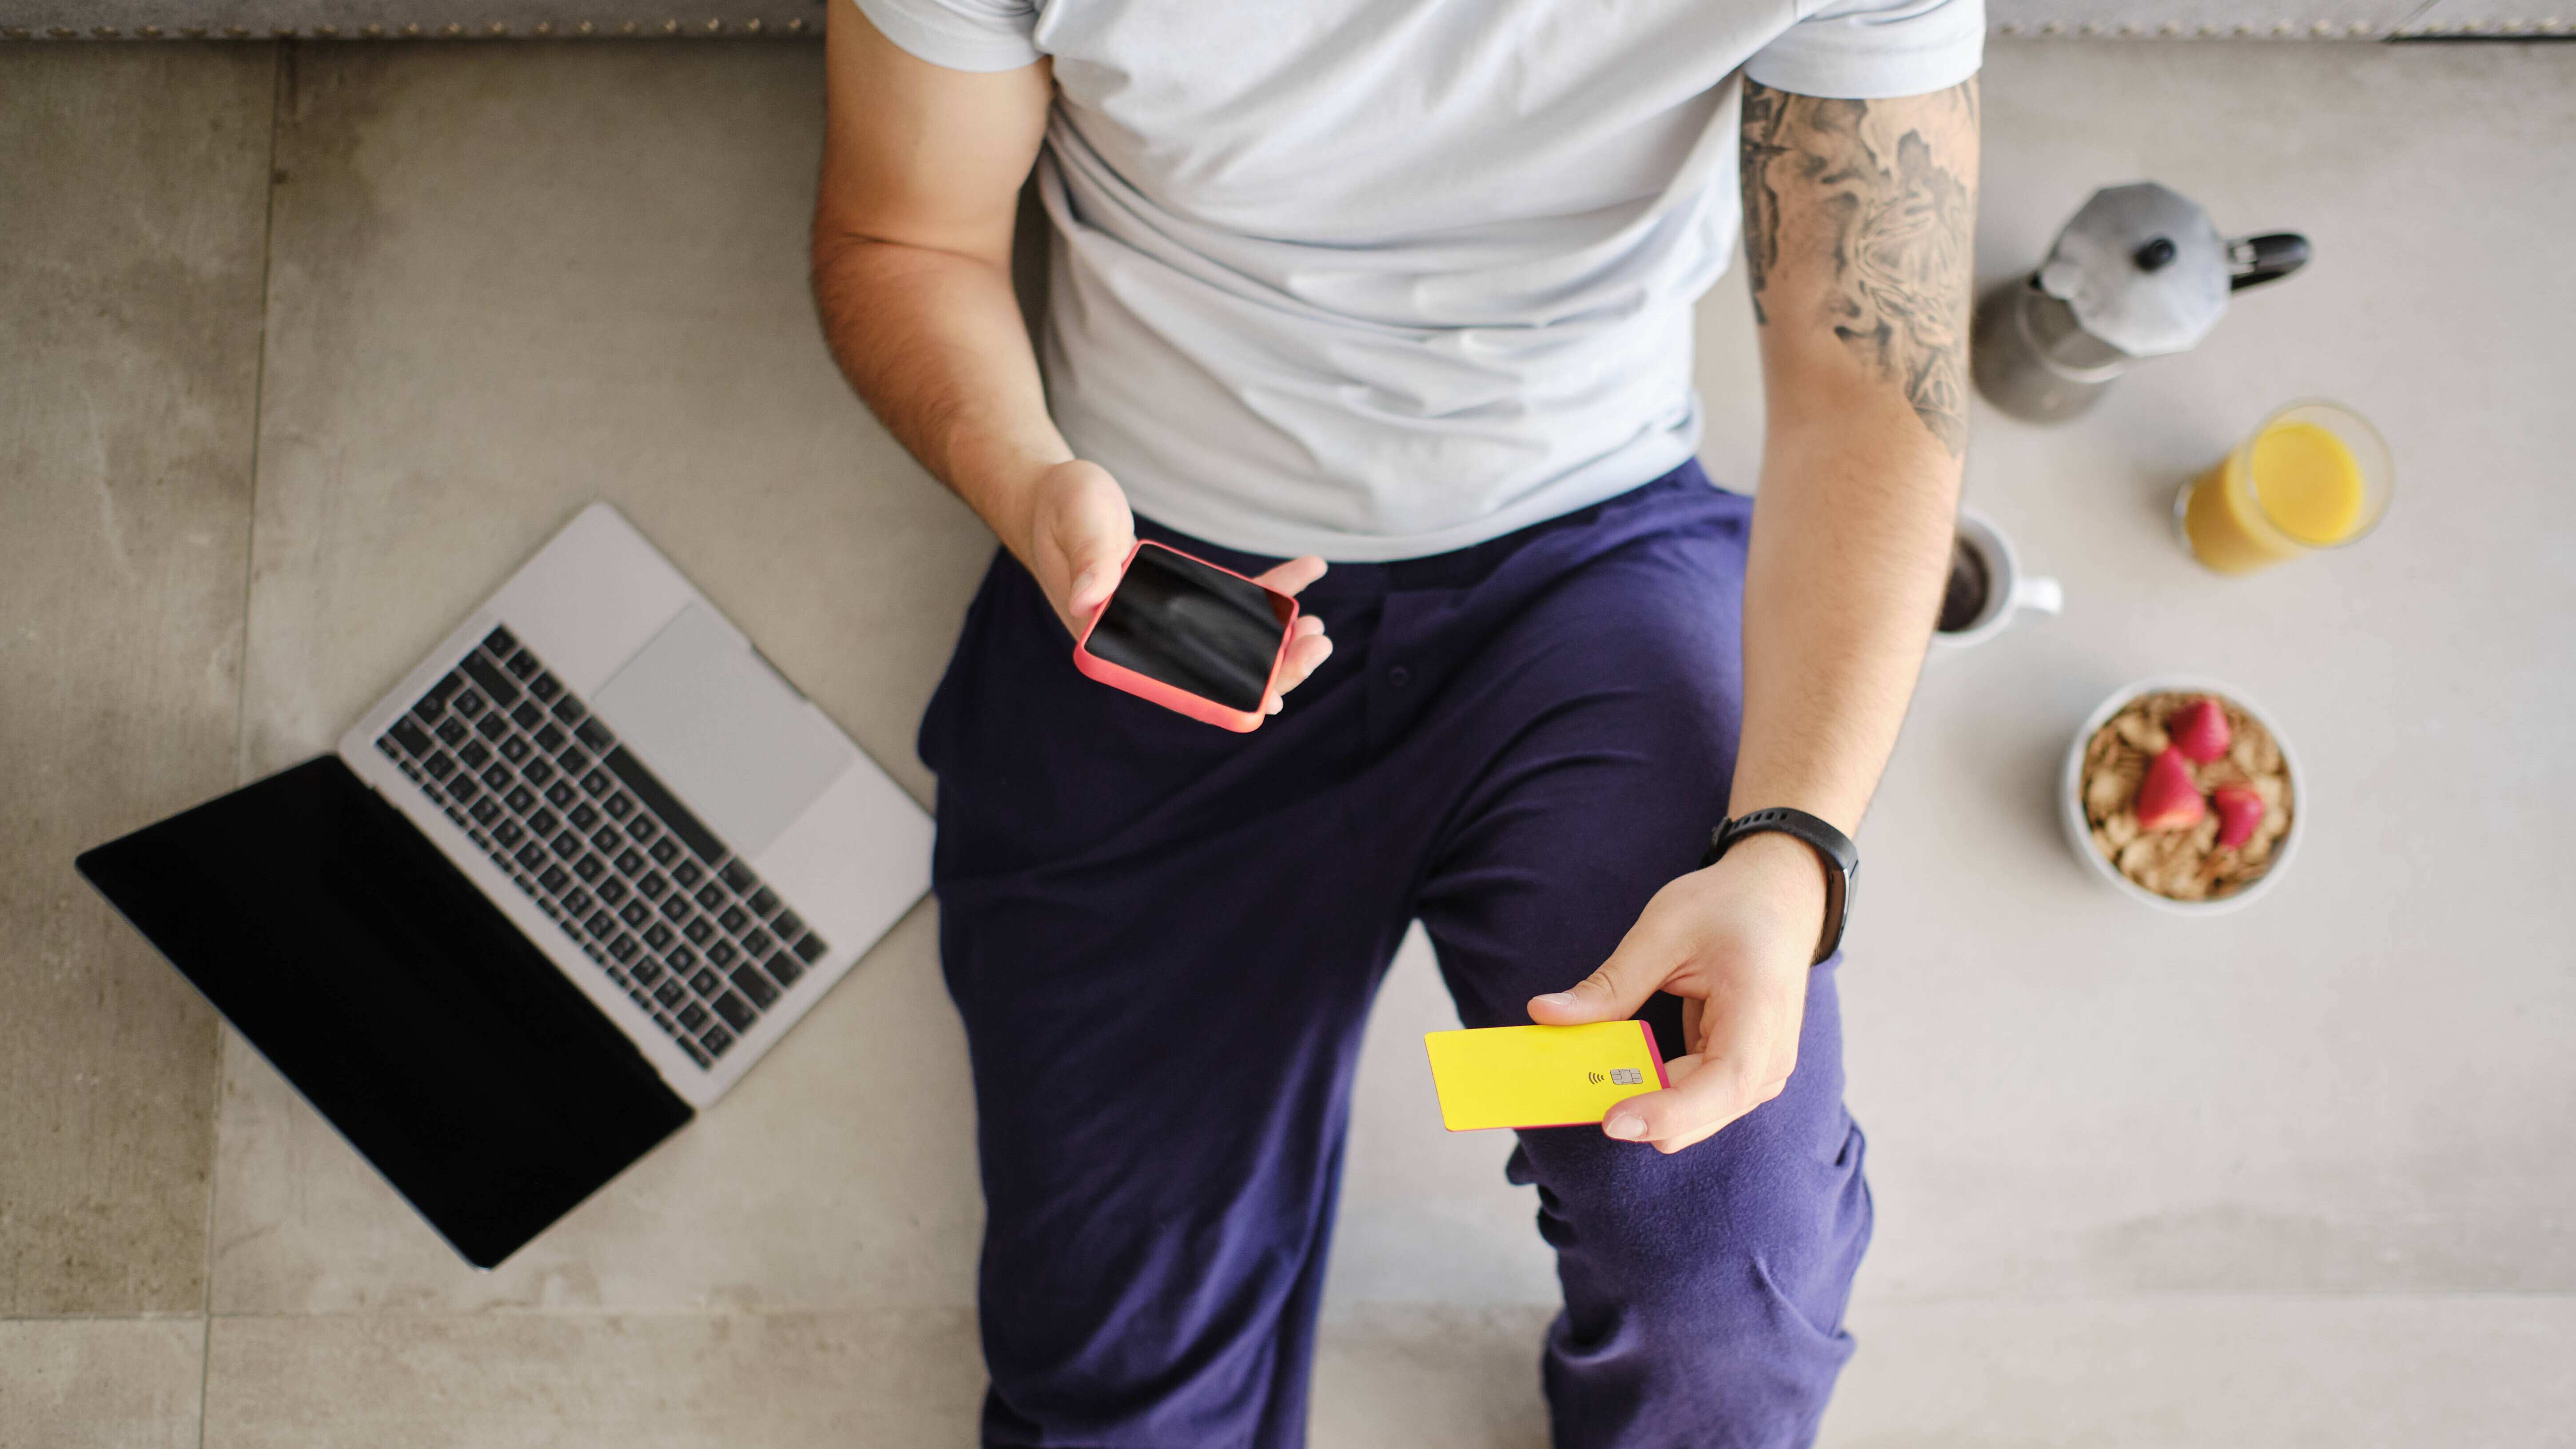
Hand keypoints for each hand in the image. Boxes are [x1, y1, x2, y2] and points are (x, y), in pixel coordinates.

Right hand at [1016, 458, 1332, 712]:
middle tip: (1318, 645)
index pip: (1177, 680)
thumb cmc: (1059, 509)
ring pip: (1231, 640)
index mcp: (1113, 639)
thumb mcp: (1076, 524)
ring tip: (1319, 628)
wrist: (1051, 497)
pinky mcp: (1182, 591)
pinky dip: (1271, 589)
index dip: (1223, 697)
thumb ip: (1087, 560)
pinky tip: (1310, 570)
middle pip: (1215, 667)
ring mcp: (1167, 618)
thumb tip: (1089, 600)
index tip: (1273, 700)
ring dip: (1278, 638)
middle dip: (1270, 666)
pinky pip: (1233, 599)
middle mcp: (1144, 637)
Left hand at [1527, 831, 1827, 1152]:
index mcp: (1759, 1017)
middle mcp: (1768, 1060)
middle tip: (1573, 1091)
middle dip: (1639, 1110)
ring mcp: (1760, 1074)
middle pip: (1699, 1115)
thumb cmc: (1728, 908)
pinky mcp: (1740, 1076)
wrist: (1776, 899)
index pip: (1722, 1084)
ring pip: (1691, 1121)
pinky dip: (1653, 1093)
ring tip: (1597, 1073)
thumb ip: (1609, 984)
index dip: (1668, 1111)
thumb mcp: (1662, 932)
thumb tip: (1543, 1013)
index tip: (1612, 1120)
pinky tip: (1625, 1069)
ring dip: (1643, 1102)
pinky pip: (1691, 1104)